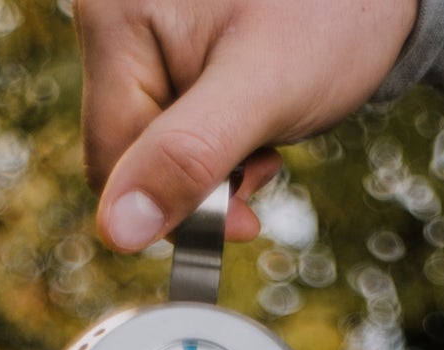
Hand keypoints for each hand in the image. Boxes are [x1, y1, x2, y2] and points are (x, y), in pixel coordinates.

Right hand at [77, 0, 419, 251]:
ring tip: (267, 129)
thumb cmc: (333, 9)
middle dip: (200, 176)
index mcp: (117, 16)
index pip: (110, 160)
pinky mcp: (171, 43)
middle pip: (130, 153)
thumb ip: (188, 157)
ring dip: (214, 162)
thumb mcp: (262, 90)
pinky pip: (178, 122)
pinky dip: (220, 137)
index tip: (244, 217)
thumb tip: (117, 233)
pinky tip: (258, 113)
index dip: (173, 204)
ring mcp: (144, 29)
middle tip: (265, 159)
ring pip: (156, 146)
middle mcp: (117, 17)